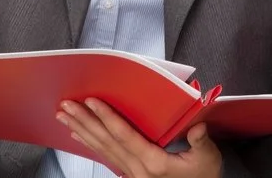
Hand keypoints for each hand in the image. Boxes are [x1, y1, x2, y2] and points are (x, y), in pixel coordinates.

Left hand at [58, 99, 221, 177]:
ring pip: (102, 149)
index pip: (125, 136)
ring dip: (82, 130)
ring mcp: (132, 173)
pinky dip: (89, 144)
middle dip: (84, 121)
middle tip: (65, 106)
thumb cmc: (204, 175)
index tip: (91, 101)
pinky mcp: (130, 174)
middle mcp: (138, 169)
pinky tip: (77, 134)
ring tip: (63, 117)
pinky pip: (105, 157)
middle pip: (107, 141)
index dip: (107, 117)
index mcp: (155, 163)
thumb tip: (199, 127)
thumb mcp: (208, 159)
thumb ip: (201, 142)